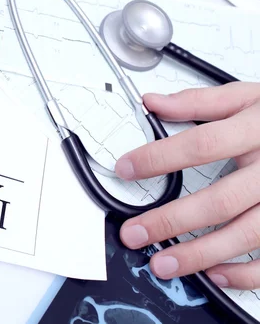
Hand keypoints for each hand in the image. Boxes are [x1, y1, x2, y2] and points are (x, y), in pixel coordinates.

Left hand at [115, 82, 259, 289]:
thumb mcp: (248, 97)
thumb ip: (199, 102)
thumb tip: (152, 102)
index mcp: (258, 130)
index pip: (202, 145)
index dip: (160, 158)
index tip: (125, 169)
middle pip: (221, 200)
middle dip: (171, 220)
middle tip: (134, 233)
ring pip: (247, 234)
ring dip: (201, 254)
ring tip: (163, 263)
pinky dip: (247, 272)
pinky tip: (215, 274)